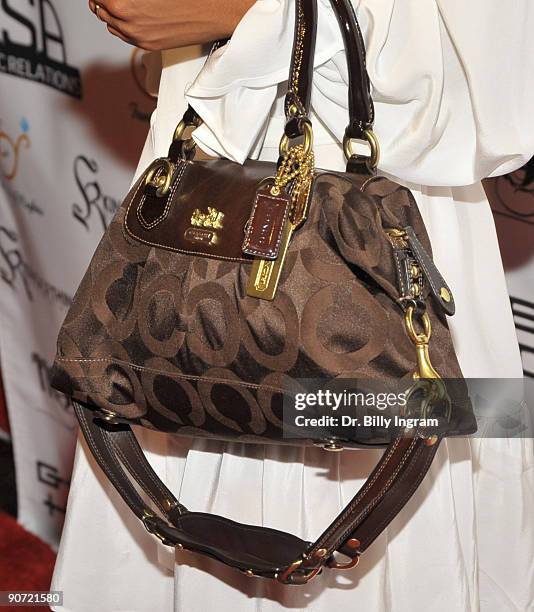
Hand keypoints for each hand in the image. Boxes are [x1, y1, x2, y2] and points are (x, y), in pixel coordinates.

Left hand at [89, 0, 254, 50]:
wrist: (215, 11)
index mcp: (124, 2)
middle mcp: (128, 22)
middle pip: (99, 8)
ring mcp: (138, 36)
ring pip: (109, 23)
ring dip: (110, 11)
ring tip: (119, 1)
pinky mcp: (149, 44)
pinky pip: (124, 35)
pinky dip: (121, 24)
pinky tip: (130, 13)